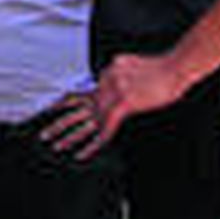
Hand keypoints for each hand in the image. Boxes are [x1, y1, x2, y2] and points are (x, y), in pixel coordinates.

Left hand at [41, 53, 189, 159]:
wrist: (174, 66)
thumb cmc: (159, 68)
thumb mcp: (130, 64)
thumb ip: (116, 72)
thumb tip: (109, 72)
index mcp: (104, 77)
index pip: (79, 94)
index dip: (62, 105)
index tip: (50, 113)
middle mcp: (104, 86)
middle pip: (76, 108)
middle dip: (59, 123)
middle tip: (44, 134)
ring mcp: (113, 95)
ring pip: (86, 121)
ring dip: (70, 137)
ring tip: (57, 147)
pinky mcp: (124, 104)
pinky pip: (105, 129)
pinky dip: (94, 143)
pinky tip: (84, 154)